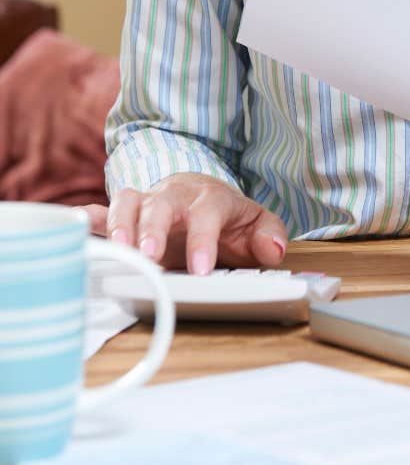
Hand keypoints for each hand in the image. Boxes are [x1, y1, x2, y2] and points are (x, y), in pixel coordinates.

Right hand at [83, 172, 287, 274]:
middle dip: (153, 229)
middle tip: (149, 257)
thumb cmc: (227, 217)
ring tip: (117, 250)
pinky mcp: (127, 212)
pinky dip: (90, 219)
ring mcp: (147, 200)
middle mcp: (174, 195)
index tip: (201, 270)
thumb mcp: (256, 224)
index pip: (207, 213)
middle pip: (161, 204)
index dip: (203, 240)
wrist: (200, 194)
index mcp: (210, 198)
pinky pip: (103, 210)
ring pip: (128, 202)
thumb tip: (274, 251)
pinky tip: (79, 229)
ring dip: (120, 224)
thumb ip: (269, 236)